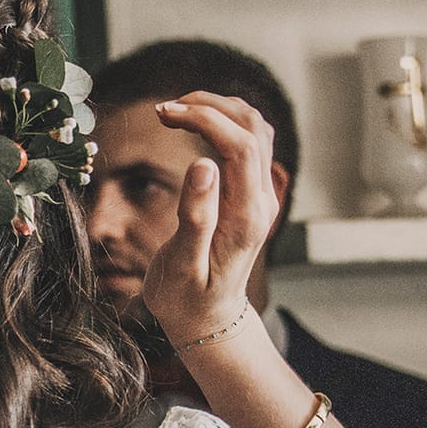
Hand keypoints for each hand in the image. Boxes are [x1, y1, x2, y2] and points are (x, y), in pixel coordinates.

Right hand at [140, 94, 280, 346]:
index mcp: (246, 216)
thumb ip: (195, 217)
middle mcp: (261, 201)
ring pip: (254, 129)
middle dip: (210, 106)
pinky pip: (247, 143)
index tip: (166, 114)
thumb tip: (203, 165)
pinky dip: (222, 123)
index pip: (239, 145)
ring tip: (176, 111)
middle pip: (252, 127)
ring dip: (219, 109)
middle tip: (165, 110)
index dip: (205, 118)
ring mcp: (260, 196)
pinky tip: (193, 125)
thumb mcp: (182, 266)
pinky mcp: (250, 194)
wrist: (208, 321)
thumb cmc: (187, 300)